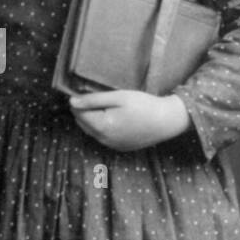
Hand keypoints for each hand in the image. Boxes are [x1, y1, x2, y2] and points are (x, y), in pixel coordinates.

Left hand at [68, 89, 189, 151]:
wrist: (167, 121)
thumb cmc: (143, 105)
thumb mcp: (118, 97)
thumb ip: (93, 100)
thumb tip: (72, 102)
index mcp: (102, 127)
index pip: (78, 114)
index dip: (78, 102)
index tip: (82, 91)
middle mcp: (104, 140)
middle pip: (83, 124)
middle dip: (83, 111)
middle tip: (93, 97)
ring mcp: (112, 146)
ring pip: (92, 131)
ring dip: (92, 120)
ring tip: (103, 106)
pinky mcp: (120, 148)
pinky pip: (103, 137)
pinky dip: (102, 127)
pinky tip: (113, 118)